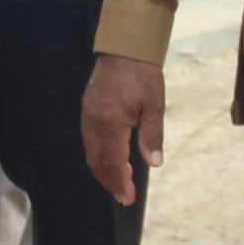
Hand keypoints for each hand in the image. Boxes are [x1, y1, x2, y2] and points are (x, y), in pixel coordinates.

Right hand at [81, 53, 164, 206]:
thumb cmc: (142, 73)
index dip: (121, 183)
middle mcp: (94, 120)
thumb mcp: (155, 105)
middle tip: (123, 195)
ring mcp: (88, 113)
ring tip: (121, 178)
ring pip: (90, 150)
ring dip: (103, 167)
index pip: (114, 162)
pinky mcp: (88, 107)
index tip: (127, 199)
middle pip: (96, 161)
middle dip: (109, 181)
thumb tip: (154, 163)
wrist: (125, 45)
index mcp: (111, 121)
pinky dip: (99, 152)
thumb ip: (152, 136)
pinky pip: (89, 137)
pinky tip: (112, 154)